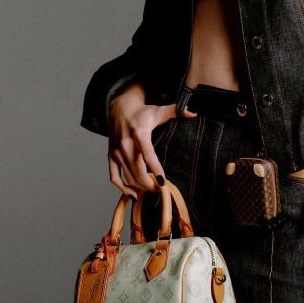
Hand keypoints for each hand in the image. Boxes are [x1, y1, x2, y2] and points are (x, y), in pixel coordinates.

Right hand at [106, 83, 196, 198]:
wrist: (120, 109)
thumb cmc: (142, 112)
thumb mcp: (159, 110)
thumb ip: (175, 111)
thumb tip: (192, 113)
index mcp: (139, 134)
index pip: (148, 156)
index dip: (156, 170)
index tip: (163, 182)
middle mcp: (126, 145)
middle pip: (137, 172)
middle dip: (150, 185)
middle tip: (160, 190)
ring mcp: (117, 152)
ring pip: (128, 177)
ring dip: (140, 187)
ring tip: (152, 190)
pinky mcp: (111, 156)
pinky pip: (114, 177)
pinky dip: (122, 188)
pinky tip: (133, 193)